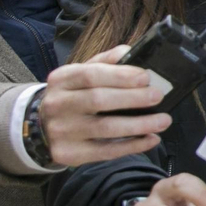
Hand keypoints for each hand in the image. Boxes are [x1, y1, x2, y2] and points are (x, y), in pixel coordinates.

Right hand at [38, 45, 170, 165]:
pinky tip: (151, 139)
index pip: (91, 74)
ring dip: (140, 124)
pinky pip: (106, 151)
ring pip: (106, 128)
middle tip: (158, 96)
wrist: (42, 127)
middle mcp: (58, 105)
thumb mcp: (80, 74)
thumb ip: (105, 62)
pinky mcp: (69, 154)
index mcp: (62, 79)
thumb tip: (129, 52)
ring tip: (163, 121)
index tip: (146, 77)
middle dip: (133, 98)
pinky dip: (133, 146)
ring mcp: (62, 131)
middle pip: (99, 100)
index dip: (120, 76)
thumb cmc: (72, 96)